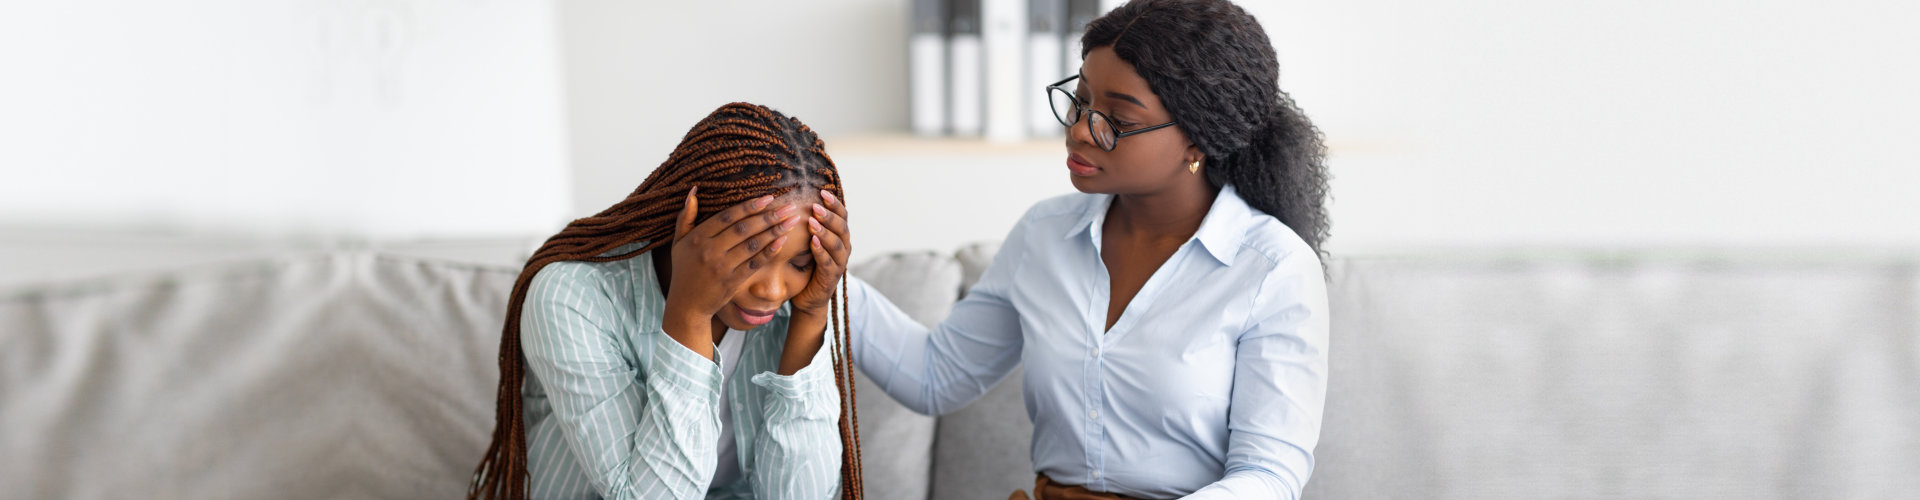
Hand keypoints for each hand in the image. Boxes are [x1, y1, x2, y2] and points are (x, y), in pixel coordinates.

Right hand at [663, 187, 802, 330]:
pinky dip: (769, 251)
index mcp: (697, 238)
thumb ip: (685, 216)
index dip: (749, 206)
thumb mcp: (679, 242)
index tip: (769, 197)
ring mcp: (722, 267)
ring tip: (792, 221)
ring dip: (774, 231)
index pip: (727, 217)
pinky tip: (783, 240)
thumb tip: (694, 190)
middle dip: (769, 216)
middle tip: (789, 207)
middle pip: (744, 228)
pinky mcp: (733, 282)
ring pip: (753, 244)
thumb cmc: (684, 270)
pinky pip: (755, 263)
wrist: (687, 305)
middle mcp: (709, 251)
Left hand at [790, 190, 850, 315]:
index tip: (822, 192)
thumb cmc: (806, 265)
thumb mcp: (808, 241)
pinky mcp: (831, 277)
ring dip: (825, 232)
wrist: (807, 297)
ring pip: (837, 245)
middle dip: (829, 216)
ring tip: (812, 221)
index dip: (834, 204)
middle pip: (842, 228)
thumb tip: (797, 197)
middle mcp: (844, 248)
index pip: (842, 216)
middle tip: (816, 206)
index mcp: (840, 237)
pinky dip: (821, 252)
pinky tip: (812, 242)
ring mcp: (839, 263)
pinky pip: (828, 263)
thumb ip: (810, 224)